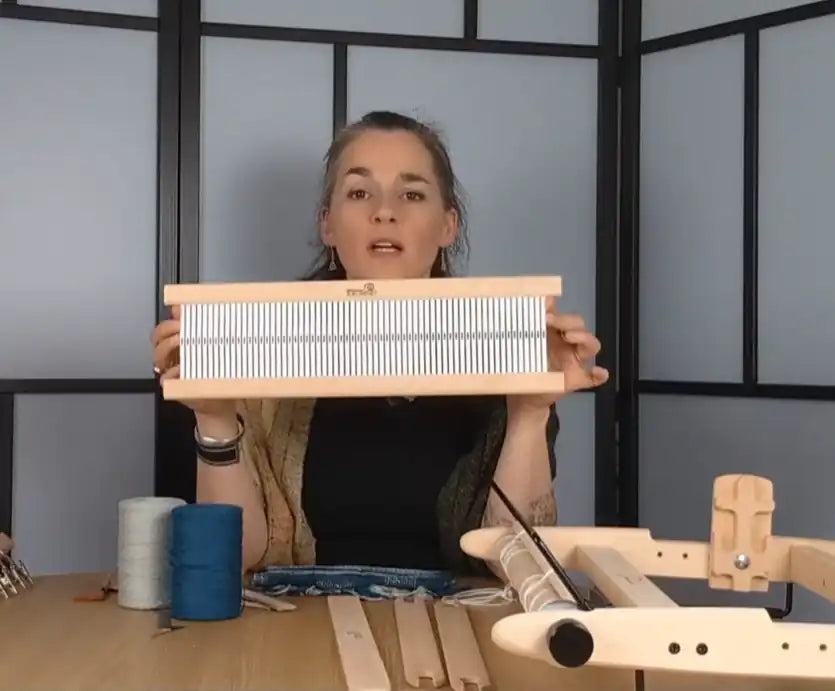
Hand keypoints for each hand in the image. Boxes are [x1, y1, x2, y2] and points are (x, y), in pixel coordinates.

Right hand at [150, 305, 235, 418]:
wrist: (219, 400)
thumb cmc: (216, 373)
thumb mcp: (215, 349)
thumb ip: (207, 330)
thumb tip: (200, 314)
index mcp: (178, 345)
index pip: (165, 328)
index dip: (170, 319)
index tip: (180, 314)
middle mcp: (171, 356)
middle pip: (157, 337)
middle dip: (167, 330)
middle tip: (181, 327)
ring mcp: (170, 371)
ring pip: (157, 355)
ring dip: (168, 346)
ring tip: (181, 341)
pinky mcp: (172, 386)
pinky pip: (165, 377)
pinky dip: (172, 372)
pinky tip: (182, 368)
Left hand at [507, 296, 608, 418]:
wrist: (524, 398)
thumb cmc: (525, 369)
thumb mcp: (521, 348)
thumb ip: (525, 329)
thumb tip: (527, 310)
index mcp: (556, 335)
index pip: (564, 318)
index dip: (559, 312)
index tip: (546, 311)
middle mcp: (568, 345)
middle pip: (579, 327)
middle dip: (567, 321)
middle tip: (550, 320)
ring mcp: (574, 362)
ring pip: (590, 345)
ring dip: (583, 338)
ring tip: (568, 336)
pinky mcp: (576, 380)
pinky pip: (593, 378)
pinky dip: (598, 374)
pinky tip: (598, 372)